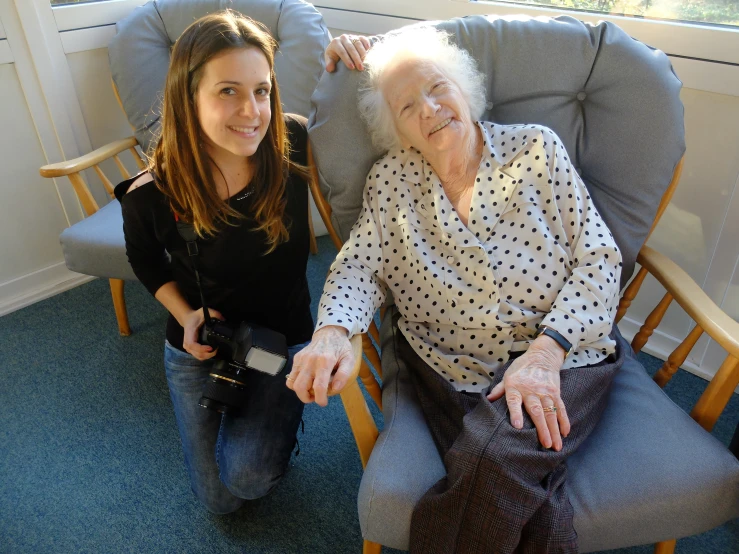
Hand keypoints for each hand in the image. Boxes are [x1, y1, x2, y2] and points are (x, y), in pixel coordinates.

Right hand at [181, 307, 223, 360]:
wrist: (188, 319)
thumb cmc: (196, 316)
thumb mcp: (204, 311)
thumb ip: (214, 314)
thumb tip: (223, 320)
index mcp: (189, 334)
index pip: (193, 345)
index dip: (202, 348)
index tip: (211, 348)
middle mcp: (187, 343)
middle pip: (197, 354)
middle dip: (208, 354)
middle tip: (217, 349)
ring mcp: (188, 347)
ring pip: (198, 357)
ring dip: (208, 356)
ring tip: (215, 350)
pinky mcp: (191, 350)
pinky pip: (199, 356)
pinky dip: (206, 356)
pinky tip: (211, 351)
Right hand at [286, 326, 354, 406]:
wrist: (329, 332)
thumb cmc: (341, 347)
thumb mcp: (349, 359)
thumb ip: (344, 375)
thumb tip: (335, 389)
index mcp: (325, 361)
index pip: (319, 386)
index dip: (320, 398)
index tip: (323, 403)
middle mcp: (311, 360)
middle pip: (300, 387)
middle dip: (306, 398)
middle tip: (314, 398)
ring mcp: (301, 359)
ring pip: (292, 383)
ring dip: (300, 391)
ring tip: (310, 390)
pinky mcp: (296, 358)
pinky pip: (291, 376)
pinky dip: (296, 383)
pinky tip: (307, 380)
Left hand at [324, 34, 371, 71]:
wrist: (338, 47)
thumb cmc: (334, 55)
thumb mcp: (329, 59)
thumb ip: (329, 64)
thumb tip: (329, 69)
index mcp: (335, 42)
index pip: (342, 51)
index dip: (347, 60)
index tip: (352, 68)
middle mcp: (343, 38)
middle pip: (351, 48)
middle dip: (356, 58)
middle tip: (360, 68)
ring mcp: (351, 36)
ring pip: (358, 43)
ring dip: (362, 53)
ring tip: (365, 62)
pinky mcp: (358, 37)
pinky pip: (363, 39)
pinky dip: (366, 44)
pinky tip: (368, 50)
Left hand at [487, 335, 570, 450]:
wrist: (542, 356)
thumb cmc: (521, 368)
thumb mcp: (507, 375)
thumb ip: (499, 389)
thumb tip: (488, 399)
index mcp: (515, 387)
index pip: (514, 401)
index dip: (516, 413)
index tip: (517, 426)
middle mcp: (530, 391)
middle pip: (537, 411)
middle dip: (542, 429)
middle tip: (545, 444)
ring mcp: (545, 392)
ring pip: (550, 412)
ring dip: (554, 430)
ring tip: (556, 445)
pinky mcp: (556, 392)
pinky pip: (561, 408)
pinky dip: (564, 420)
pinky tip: (565, 433)